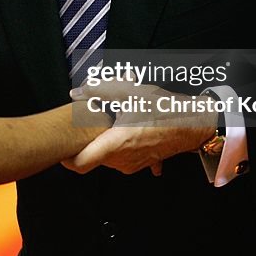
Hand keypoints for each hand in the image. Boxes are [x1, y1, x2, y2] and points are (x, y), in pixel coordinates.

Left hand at [62, 82, 215, 175]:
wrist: (193, 124)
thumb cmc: (165, 110)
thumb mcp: (130, 92)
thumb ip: (99, 91)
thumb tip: (78, 93)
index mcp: (115, 144)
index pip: (78, 164)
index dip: (65, 157)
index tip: (62, 145)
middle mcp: (121, 160)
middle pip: (91, 157)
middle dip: (87, 141)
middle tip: (88, 123)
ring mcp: (131, 164)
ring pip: (106, 157)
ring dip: (104, 140)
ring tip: (111, 121)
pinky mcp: (141, 163)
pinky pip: (123, 157)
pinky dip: (120, 146)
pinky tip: (125, 131)